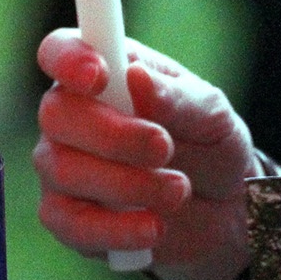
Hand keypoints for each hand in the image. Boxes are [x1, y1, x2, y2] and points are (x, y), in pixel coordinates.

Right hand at [34, 29, 256, 279]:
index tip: (101, 76)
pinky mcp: (68, 219)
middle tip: (164, 147)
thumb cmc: (210, 145)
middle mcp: (71, 116)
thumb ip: (176, 97)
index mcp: (101, 73)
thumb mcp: (211, 114)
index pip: (59, 51)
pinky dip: (116, 228)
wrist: (224, 210)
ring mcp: (62, 168)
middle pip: (55, 114)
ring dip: (128, 183)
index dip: (69, 60)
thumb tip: (136, 78)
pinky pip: (71, 224)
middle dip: (113, 134)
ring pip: (63, 170)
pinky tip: (154, 227)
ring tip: (179, 190)